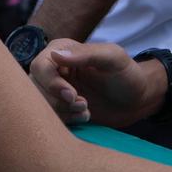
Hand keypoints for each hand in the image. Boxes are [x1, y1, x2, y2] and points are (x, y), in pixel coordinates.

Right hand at [27, 39, 147, 128]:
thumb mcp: (112, 58)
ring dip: (63, 112)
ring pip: (41, 104)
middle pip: (35, 88)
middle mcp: (53, 69)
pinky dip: (67, 120)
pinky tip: (86, 116)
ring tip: (86, 109)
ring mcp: (55, 90)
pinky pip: (50, 117)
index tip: (72, 95)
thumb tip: (55, 54)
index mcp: (61, 51)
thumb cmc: (126, 74)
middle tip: (83, 103)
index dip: (51, 83)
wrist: (136, 99)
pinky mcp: (60, 107)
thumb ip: (86, 54)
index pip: (39, 67)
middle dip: (58, 101)